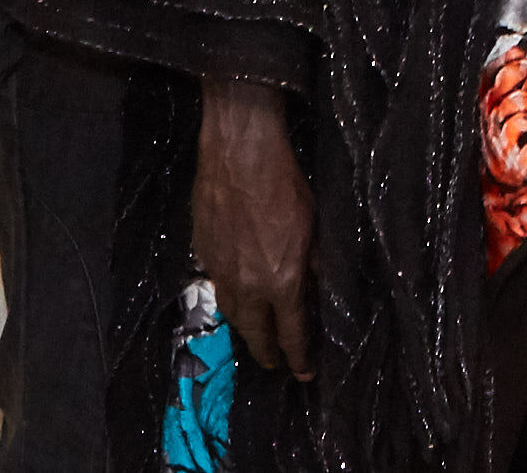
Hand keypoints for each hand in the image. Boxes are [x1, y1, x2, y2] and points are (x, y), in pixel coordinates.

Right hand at [196, 77, 317, 377]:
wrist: (239, 154)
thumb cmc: (284, 184)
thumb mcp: (315, 225)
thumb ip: (318, 263)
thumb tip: (323, 286)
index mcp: (281, 282)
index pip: (291, 332)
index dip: (298, 356)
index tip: (303, 372)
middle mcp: (248, 286)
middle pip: (255, 333)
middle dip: (267, 353)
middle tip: (276, 363)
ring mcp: (221, 271)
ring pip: (233, 314)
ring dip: (246, 329)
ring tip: (256, 336)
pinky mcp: (203, 254)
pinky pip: (218, 287)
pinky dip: (230, 299)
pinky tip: (237, 295)